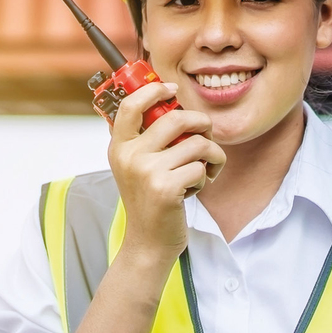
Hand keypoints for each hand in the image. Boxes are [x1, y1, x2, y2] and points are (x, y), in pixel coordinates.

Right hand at [108, 82, 225, 262]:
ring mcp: (146, 171)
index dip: (154, 90)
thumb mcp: (137, 167)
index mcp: (119, 147)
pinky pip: (201, 167)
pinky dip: (206, 177)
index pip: (130, 105)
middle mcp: (129, 156)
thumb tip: (169, 102)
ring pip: (197, 144)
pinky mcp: (166, 187)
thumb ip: (146, 138)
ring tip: (205, 170)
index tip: (173, 89)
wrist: (148, 243)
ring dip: (212, 156)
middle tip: (207, 135)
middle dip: (202, 123)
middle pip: (176, 118)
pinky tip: (195, 189)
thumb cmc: (151, 201)